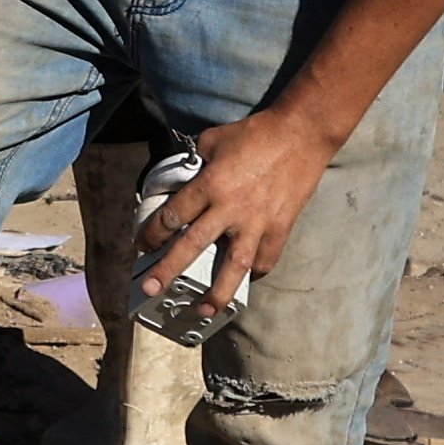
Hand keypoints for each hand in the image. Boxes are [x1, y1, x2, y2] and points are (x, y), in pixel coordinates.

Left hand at [137, 105, 340, 307]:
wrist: (301, 134)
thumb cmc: (255, 133)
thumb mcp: (214, 139)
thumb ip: (195, 161)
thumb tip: (183, 175)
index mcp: (210, 184)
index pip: (173, 215)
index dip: (152, 233)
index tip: (141, 246)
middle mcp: (230, 208)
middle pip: (192, 246)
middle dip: (167, 270)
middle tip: (150, 289)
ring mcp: (257, 222)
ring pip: (233, 267)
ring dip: (216, 292)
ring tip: (202, 311)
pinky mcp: (280, 227)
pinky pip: (265, 259)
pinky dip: (255, 273)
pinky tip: (245, 280)